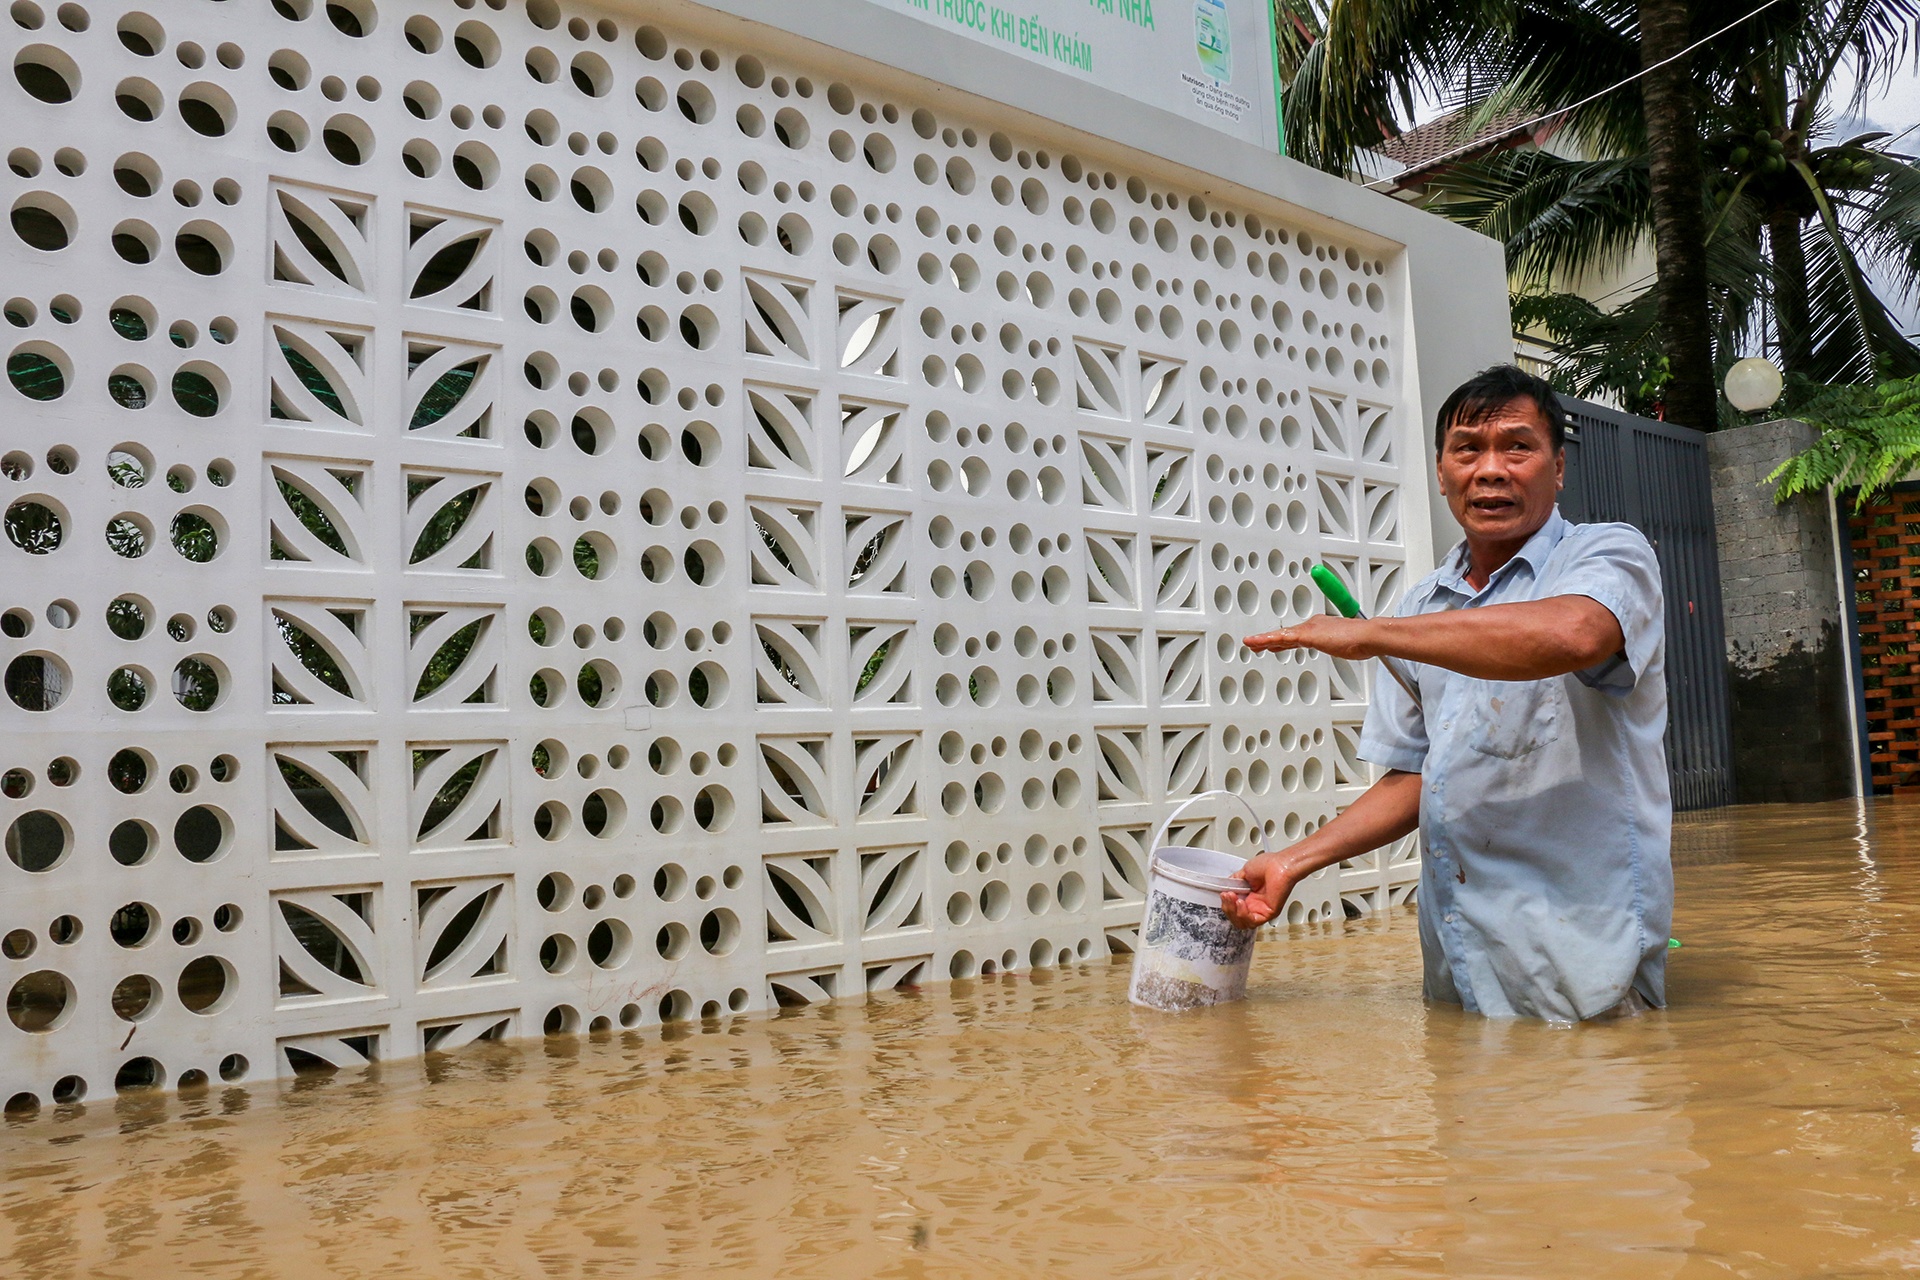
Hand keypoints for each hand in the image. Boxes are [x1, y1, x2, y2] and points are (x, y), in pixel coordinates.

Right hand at [1219, 849, 1302, 929]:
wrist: (1280, 865)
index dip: (1226, 904)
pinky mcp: (1268, 914)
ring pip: (1242, 923)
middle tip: (1227, 895)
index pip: (1233, 909)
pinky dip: (1243, 913)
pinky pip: (1252, 921)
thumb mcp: (1244, 872)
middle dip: (1228, 908)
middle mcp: (1255, 905)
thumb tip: (1225, 887)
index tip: (1224, 893)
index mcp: (1249, 897)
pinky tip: (1241, 902)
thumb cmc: (1269, 865)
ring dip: (1233, 911)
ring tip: (1233, 898)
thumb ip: (1234, 882)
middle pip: (1235, 918)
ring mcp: (1261, 910)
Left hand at [1243, 615, 1376, 660]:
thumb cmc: (1363, 640)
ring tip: (1250, 643)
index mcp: (1321, 627)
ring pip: (1280, 635)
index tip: (1272, 644)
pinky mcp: (1307, 635)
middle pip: (1285, 635)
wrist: (1369, 636)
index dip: (1282, 640)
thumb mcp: (1349, 645)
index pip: (1296, 635)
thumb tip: (1349, 649)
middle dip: (1268, 640)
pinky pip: (1282, 638)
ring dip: (1263, 639)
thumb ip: (1345, 646)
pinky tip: (1256, 643)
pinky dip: (1267, 640)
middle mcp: (1313, 625)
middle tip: (1254, 643)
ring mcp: (1309, 629)